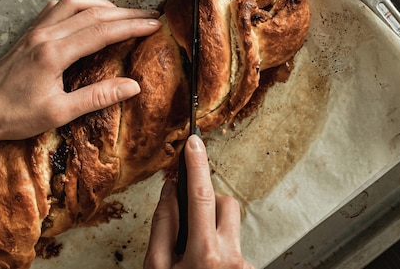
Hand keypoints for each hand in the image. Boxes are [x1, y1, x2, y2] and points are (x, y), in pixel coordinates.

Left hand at [0, 0, 160, 149]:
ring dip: (103, 4)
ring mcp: (35, 31)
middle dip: (126, 13)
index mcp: (54, 54)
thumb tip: (132, 86)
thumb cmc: (15, 116)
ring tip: (124, 12)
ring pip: (74, 4)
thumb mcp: (59, 113)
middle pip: (93, 13)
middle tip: (150, 15)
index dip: (132, 27)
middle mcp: (45, 35)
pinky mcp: (29, 34)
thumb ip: (98, 97)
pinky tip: (86, 13)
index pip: (102, 31)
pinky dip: (78, 6)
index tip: (154, 25)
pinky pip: (56, 8)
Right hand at [144, 135, 254, 268]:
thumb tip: (170, 190)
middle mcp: (231, 257)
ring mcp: (243, 265)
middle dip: (207, 204)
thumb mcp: (156, 266)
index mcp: (204, 253)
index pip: (201, 196)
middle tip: (189, 224)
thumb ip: (162, 225)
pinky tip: (207, 265)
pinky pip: (234, 245)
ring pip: (231, 224)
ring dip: (213, 228)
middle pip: (225, 204)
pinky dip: (219, 249)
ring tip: (196, 254)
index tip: (194, 143)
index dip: (196, 165)